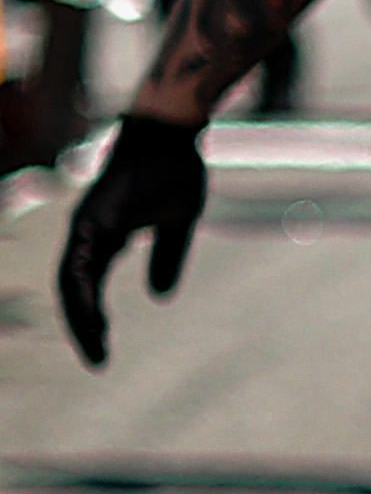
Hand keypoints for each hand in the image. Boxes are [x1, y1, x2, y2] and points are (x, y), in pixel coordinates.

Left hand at [53, 112, 204, 368]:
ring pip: (70, 283)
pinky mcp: (90, 220)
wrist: (170, 134)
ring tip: (95, 347)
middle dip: (83, 327)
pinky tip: (92, 316)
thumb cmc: (174, 170)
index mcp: (104, 236)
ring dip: (80, 318)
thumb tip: (159, 296)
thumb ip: (166, 258)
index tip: (104, 348)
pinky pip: (80, 265)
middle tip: (97, 359)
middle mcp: (86, 233)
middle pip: (73, 291)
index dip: (93, 317)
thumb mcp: (177, 224)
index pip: (88, 286)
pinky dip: (84, 294)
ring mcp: (84, 226)